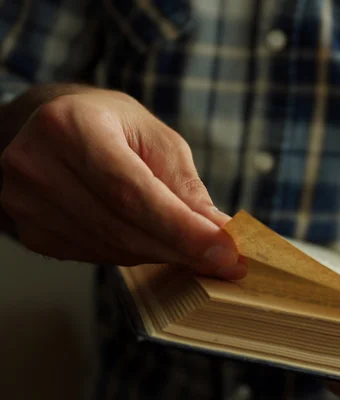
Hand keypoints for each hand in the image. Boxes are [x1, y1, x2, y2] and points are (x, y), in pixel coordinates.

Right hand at [0, 88, 245, 278]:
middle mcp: (36, 165)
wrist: (54, 128)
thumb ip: (185, 185)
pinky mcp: (31, 232)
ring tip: (197, 249)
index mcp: (69, 127)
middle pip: (121, 227)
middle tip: (226, 260)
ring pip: (112, 248)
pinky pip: (98, 255)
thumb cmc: (111, 125)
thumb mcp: (156, 138)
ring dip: (162, 254)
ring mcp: (26, 203)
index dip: (181, 228)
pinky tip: (156, 242)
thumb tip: (219, 232)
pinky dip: (137, 254)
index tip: (226, 250)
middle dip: (181, 248)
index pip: (131, 192)